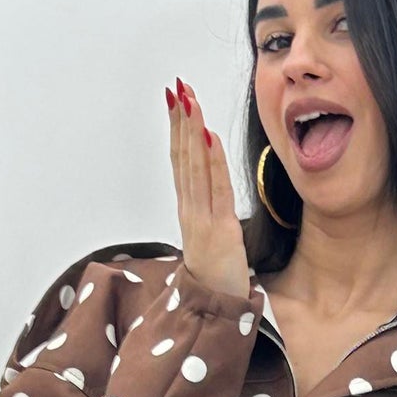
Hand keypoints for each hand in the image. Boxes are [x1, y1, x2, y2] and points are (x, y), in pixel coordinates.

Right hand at [167, 76, 250, 303]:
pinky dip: (211, 162)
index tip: (176, 99)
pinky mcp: (221, 229)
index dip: (177, 128)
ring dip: (192, 130)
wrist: (215, 309)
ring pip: (194, 166)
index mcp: (188, 209)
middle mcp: (190, 209)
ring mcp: (202, 219)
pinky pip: (216, 189)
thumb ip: (208, 207)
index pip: (180, 160)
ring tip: (190, 99)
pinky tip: (208, 136)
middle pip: (182, 156)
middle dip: (181, 120)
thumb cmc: (216, 274)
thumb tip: (210, 181)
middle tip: (177, 87)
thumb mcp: (210, 233)